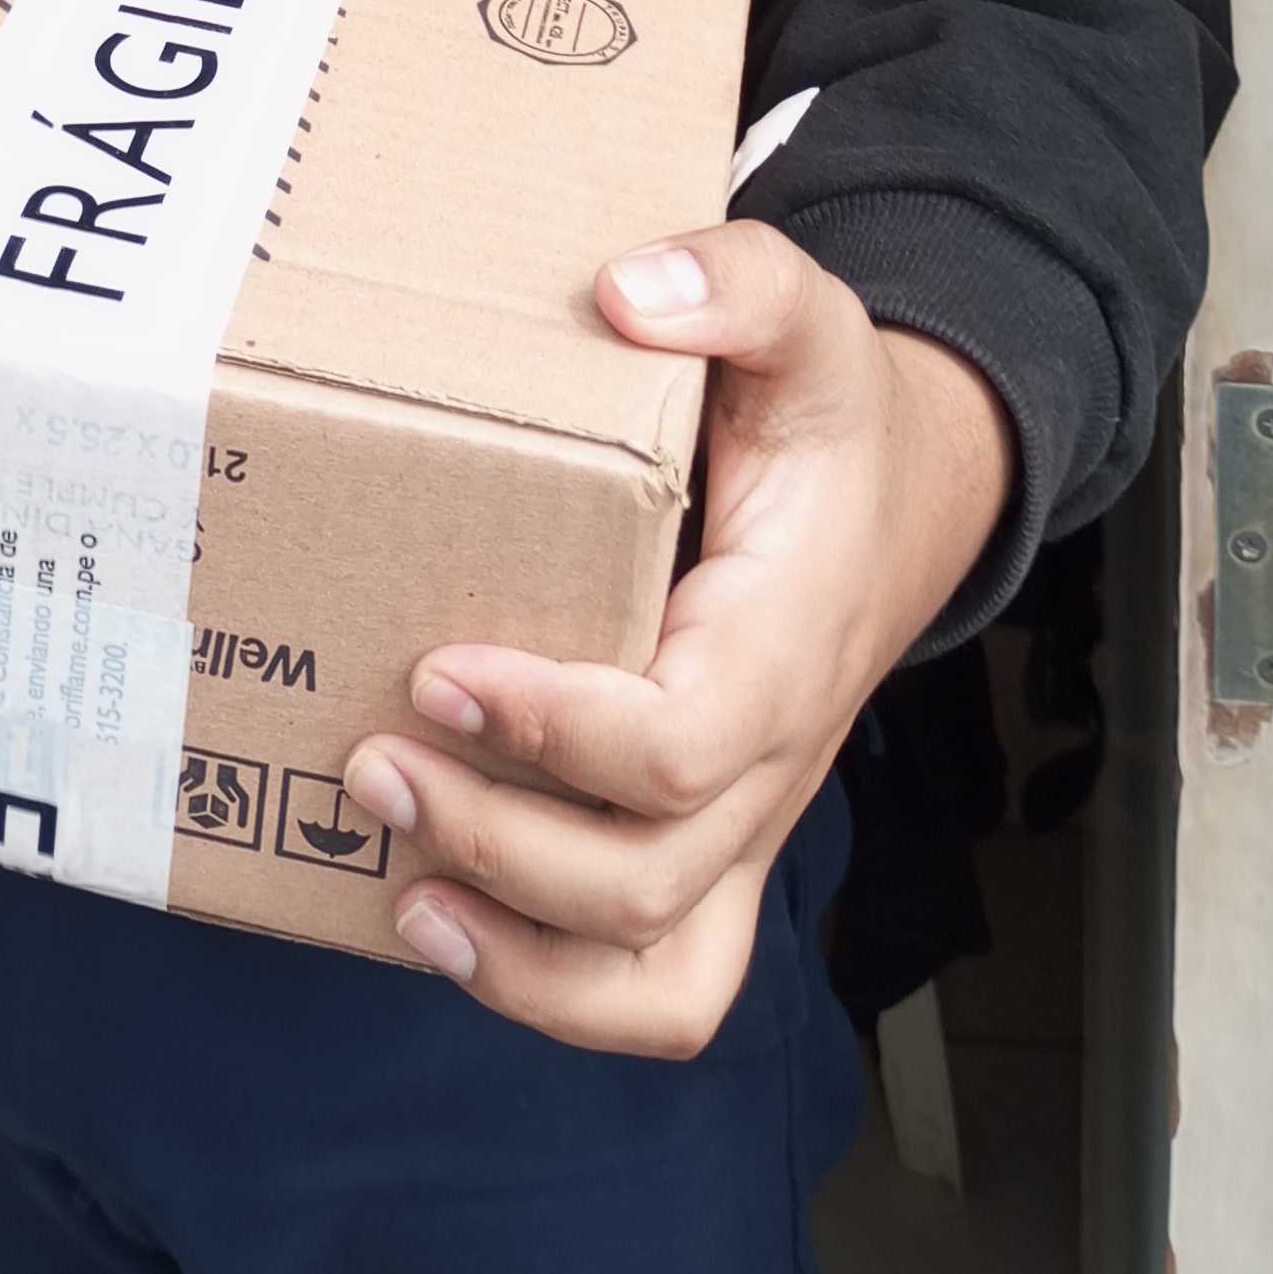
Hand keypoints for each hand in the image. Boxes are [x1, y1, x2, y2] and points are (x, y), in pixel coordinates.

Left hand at [340, 221, 1013, 1054]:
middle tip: (371, 757)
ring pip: (659, 977)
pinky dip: (551, 992)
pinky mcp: (712, 855)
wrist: (901, 502)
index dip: (554, 730)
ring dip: (517, 957)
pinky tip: (438, 921)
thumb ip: (737, 282)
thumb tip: (629, 290)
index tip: (440, 668)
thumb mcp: (808, 316)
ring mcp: (746, 826)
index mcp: (788, 639)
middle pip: (643, 876)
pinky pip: (659, 984)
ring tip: (394, 879)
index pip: (678, 746)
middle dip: (495, 838)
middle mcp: (774, 759)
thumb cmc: (832, 419)